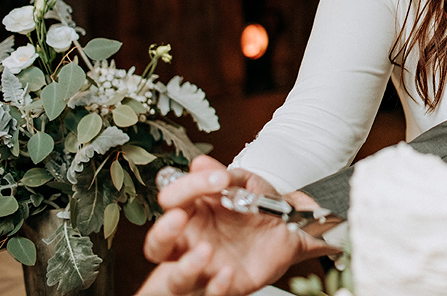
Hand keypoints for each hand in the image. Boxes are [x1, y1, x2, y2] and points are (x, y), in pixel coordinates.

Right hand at [136, 156, 338, 295]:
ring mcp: (205, 267)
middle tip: (179, 218)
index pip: (172, 200)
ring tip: (206, 250)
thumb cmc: (258, 208)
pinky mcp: (224, 287)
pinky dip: (216, 287)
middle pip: (157, 244)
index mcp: (192, 213)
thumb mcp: (247, 185)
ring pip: (175, 278)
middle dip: (163, 232)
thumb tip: (200, 163)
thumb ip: (226, 177)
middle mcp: (191, 242)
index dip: (189, 187)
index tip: (220, 179)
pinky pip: (210, 294)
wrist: (290, 233)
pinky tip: (229, 272)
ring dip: (185, 267)